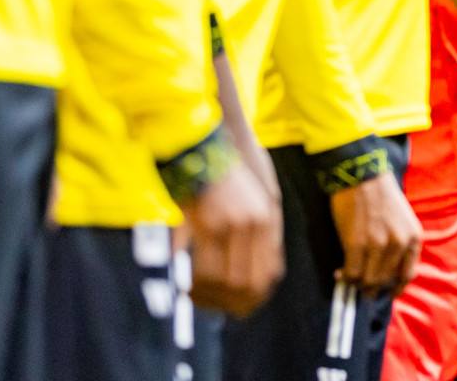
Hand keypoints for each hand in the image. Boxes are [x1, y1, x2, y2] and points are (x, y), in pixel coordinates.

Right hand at [179, 164, 282, 316]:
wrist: (204, 148)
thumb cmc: (223, 177)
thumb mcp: (252, 201)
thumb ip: (256, 235)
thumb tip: (252, 276)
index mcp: (268, 221)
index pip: (270, 273)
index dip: (256, 296)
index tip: (242, 307)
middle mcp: (255, 226)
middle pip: (249, 283)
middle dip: (231, 303)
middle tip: (214, 309)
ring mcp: (233, 226)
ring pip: (226, 281)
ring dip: (209, 297)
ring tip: (195, 298)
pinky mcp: (209, 225)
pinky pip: (203, 269)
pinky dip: (195, 284)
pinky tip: (186, 287)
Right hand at [329, 172, 422, 296]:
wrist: (363, 176)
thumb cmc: (382, 197)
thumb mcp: (404, 221)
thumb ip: (403, 244)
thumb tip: (394, 273)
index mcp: (414, 239)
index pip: (407, 275)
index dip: (395, 288)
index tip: (386, 293)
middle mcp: (399, 245)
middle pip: (384, 281)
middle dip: (372, 288)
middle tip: (362, 288)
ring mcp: (378, 246)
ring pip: (368, 281)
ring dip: (357, 284)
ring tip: (350, 279)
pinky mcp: (356, 244)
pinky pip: (352, 273)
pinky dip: (344, 277)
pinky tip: (339, 272)